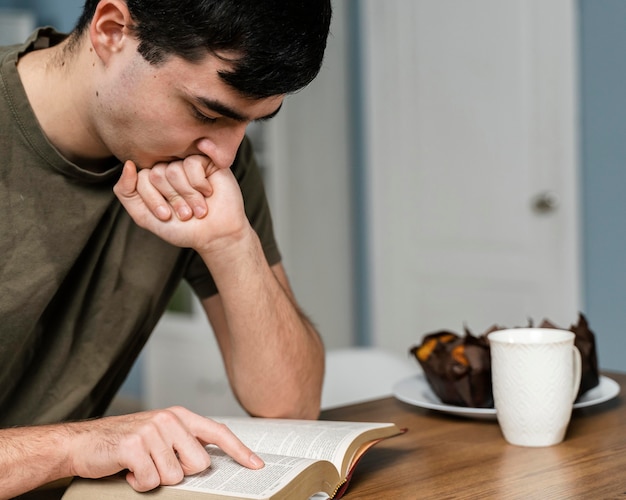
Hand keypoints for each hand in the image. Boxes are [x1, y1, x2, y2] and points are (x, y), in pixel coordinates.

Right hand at [67, 407, 262, 491]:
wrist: (82, 443)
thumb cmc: (125, 443)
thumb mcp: (159, 436)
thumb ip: (184, 443)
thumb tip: (210, 463)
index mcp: (180, 416)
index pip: (218, 433)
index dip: (240, 451)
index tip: (257, 466)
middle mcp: (170, 419)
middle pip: (199, 464)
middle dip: (179, 473)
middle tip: (157, 465)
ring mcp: (152, 431)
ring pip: (175, 476)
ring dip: (156, 480)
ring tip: (140, 466)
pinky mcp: (135, 446)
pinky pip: (151, 482)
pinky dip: (139, 484)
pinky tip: (128, 471)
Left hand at [113, 157, 248, 252]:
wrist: (215, 236)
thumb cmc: (183, 229)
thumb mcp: (144, 216)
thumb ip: (126, 192)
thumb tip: (128, 164)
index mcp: (153, 180)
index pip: (140, 179)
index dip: (153, 201)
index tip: (166, 216)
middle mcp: (169, 168)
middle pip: (157, 174)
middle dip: (172, 199)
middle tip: (185, 213)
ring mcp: (187, 164)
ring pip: (174, 170)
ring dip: (187, 195)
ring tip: (198, 208)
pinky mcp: (206, 161)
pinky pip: (192, 164)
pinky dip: (199, 184)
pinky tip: (208, 192)